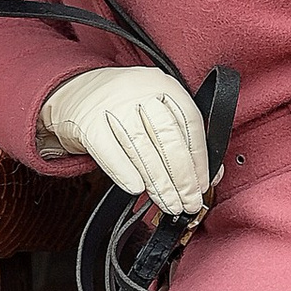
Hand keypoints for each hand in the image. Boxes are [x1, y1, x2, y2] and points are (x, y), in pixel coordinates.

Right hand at [38, 65, 209, 211]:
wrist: (79, 93)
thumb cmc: (126, 107)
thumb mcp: (157, 109)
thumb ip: (184, 138)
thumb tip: (211, 177)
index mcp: (163, 85)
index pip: (190, 122)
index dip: (199, 158)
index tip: (202, 185)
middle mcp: (139, 91)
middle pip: (167, 136)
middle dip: (182, 176)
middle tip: (189, 202)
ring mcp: (113, 106)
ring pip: (141, 147)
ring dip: (159, 183)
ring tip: (170, 205)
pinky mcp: (88, 123)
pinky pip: (109, 151)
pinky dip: (125, 172)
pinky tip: (137, 189)